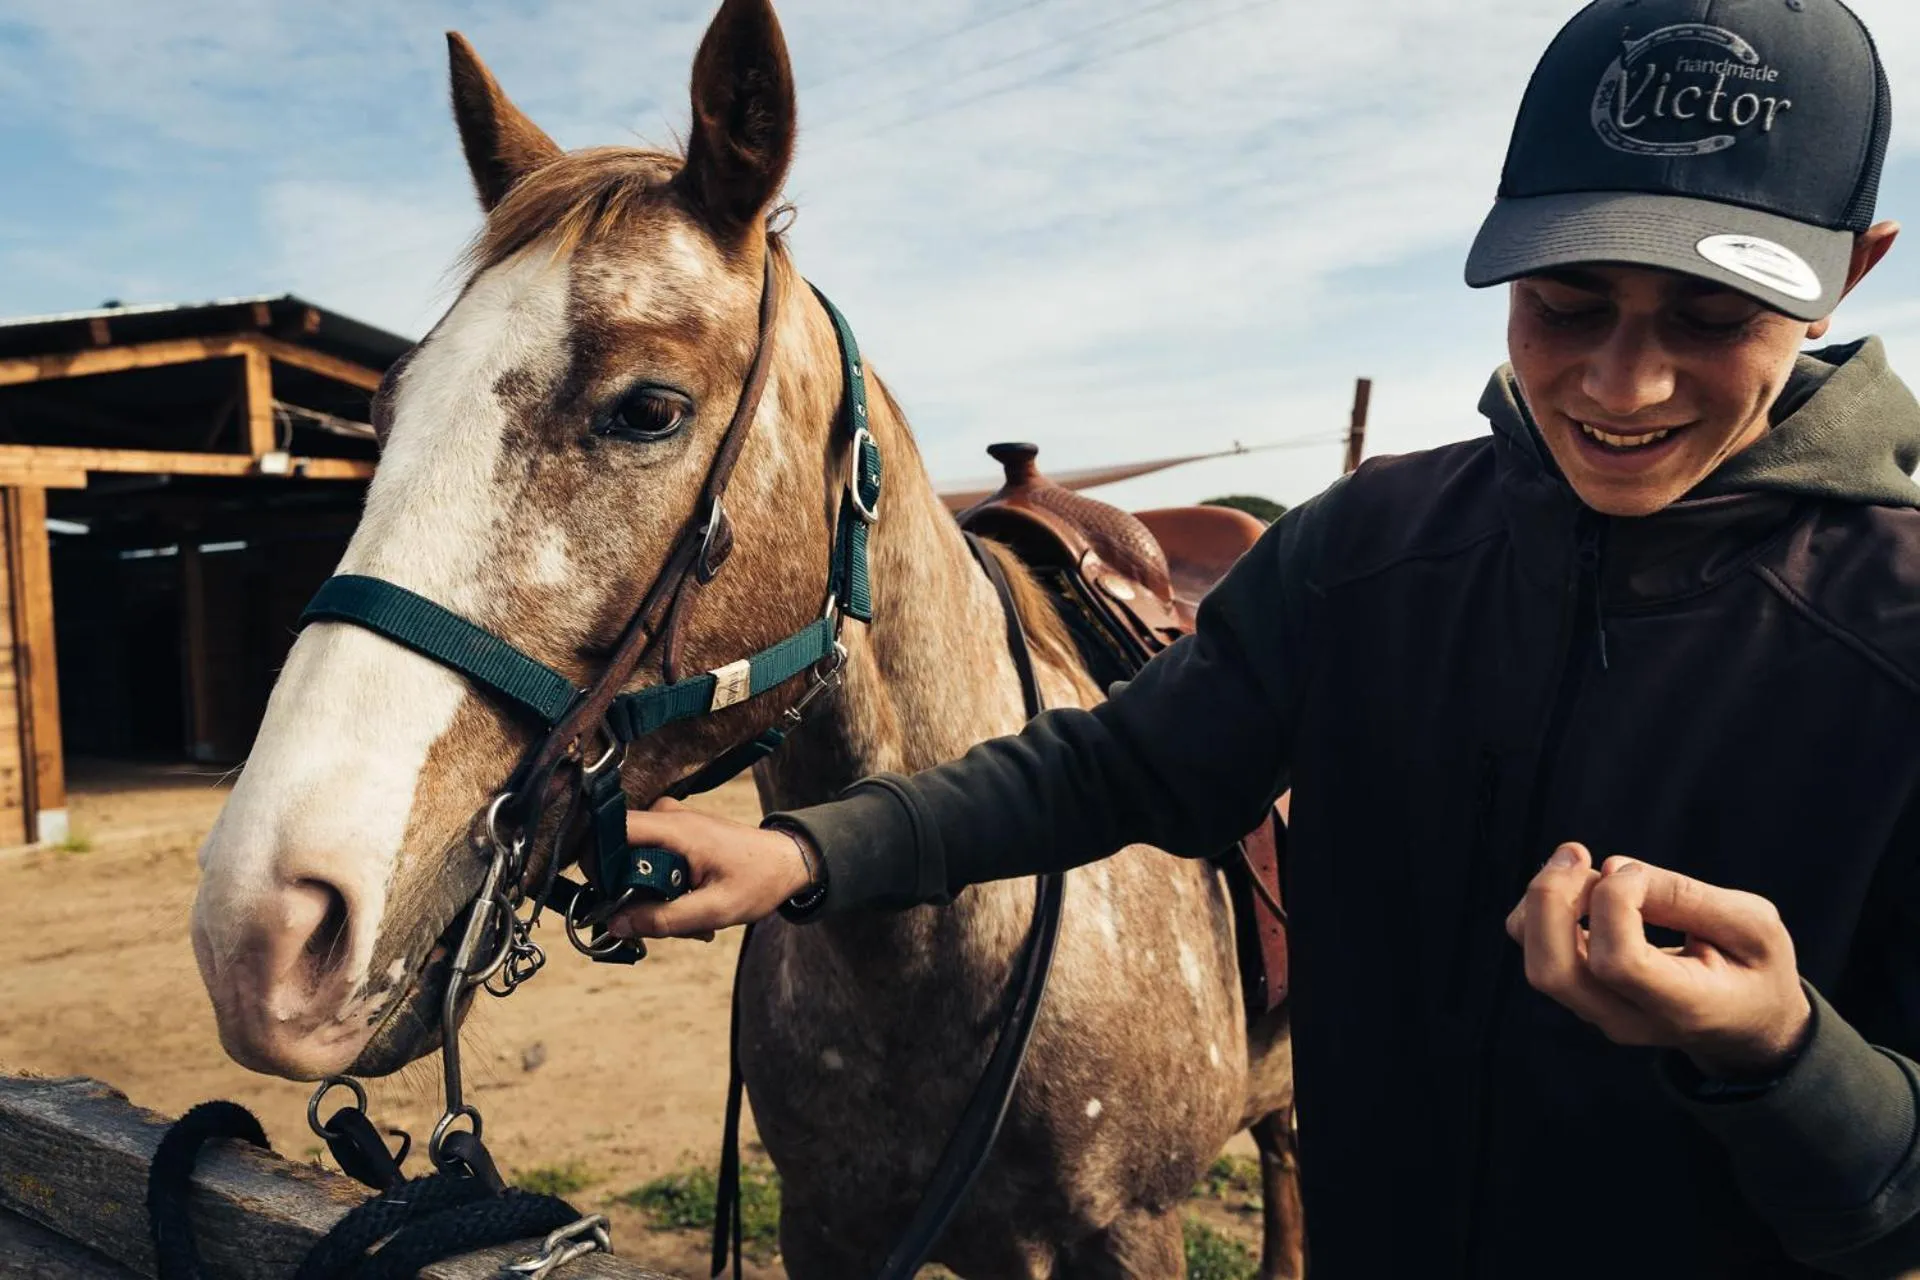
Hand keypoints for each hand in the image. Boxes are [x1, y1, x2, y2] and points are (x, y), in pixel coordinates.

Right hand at [604, 798, 817, 940]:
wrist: (787, 861)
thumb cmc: (759, 880)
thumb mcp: (713, 910)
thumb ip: (663, 920)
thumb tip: (616, 925)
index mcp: (674, 828)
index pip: (610, 832)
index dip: (596, 865)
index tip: (606, 899)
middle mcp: (666, 816)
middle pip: (617, 852)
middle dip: (630, 893)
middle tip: (658, 922)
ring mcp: (669, 822)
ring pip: (632, 861)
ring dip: (650, 896)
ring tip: (687, 917)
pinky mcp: (673, 832)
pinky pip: (648, 860)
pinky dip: (662, 888)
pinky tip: (689, 904)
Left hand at [1505, 843, 1812, 1078]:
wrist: (1746, 1023)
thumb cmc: (1754, 969)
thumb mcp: (1755, 926)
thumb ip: (1689, 897)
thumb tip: (1611, 870)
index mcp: (1683, 1007)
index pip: (1618, 964)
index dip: (1614, 903)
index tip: (1638, 874)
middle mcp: (1627, 1018)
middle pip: (1552, 971)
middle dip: (1550, 898)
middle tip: (1578, 853)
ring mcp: (1596, 1012)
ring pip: (1535, 957)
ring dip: (1545, 898)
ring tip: (1585, 868)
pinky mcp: (1579, 992)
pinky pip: (1535, 946)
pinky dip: (1544, 906)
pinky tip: (1581, 886)